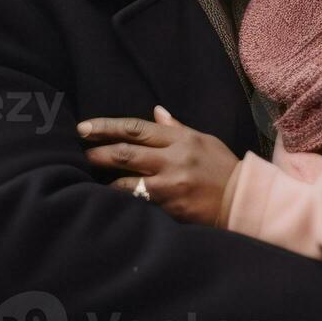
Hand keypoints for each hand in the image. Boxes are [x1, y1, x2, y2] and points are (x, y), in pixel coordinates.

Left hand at [78, 106, 240, 224]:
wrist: (242, 200)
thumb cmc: (222, 168)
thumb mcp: (203, 140)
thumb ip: (176, 128)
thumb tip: (156, 112)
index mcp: (180, 139)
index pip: (136, 128)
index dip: (107, 126)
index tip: (84, 127)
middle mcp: (173, 160)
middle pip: (125, 152)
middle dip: (97, 152)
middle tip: (78, 152)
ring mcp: (170, 186)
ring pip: (126, 182)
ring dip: (104, 181)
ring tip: (86, 180)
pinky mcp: (170, 208)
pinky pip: (137, 203)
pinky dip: (120, 201)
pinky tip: (106, 201)